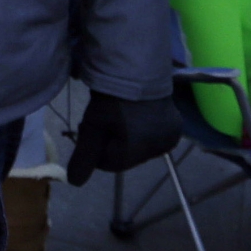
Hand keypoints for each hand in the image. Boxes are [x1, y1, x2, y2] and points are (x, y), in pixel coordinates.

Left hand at [66, 91, 180, 185]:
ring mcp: (170, 139)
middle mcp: (157, 151)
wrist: (138, 67)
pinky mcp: (177, 127)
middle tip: (104, 118)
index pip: (109, 163)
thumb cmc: (112, 98)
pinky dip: (144, 129)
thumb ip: (84, 157)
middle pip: (126, 156)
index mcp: (137, 153)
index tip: (90, 126)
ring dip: (128, 135)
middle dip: (112, 142)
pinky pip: (154, 137)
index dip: (96, 147)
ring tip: (121, 113)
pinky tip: (137, 113)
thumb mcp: (93, 127)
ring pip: (140, 147)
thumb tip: (74, 183)